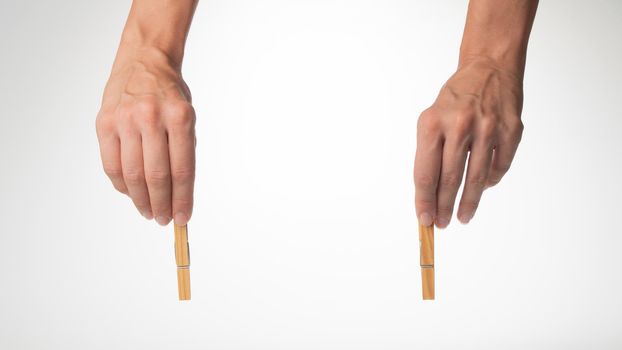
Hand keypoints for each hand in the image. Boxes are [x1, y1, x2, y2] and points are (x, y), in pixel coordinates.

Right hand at [96, 47, 195, 225]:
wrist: (144, 61)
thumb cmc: (170, 94)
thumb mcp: (188, 117)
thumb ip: (183, 152)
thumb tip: (179, 195)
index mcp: (180, 117)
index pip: (182, 170)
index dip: (183, 200)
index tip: (184, 218)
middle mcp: (151, 117)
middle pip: (156, 176)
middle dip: (162, 205)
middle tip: (165, 220)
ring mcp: (125, 119)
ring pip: (132, 174)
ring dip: (141, 200)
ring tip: (150, 212)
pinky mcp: (104, 123)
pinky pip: (111, 165)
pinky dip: (122, 185)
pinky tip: (131, 194)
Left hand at [414, 56, 523, 227]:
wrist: (489, 67)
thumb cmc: (455, 99)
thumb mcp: (431, 119)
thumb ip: (429, 154)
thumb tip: (430, 195)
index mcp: (432, 123)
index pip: (425, 173)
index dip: (424, 200)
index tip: (424, 219)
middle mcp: (459, 125)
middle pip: (449, 179)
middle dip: (444, 207)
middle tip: (442, 223)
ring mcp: (488, 127)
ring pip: (477, 178)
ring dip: (469, 202)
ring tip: (463, 216)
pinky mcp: (512, 130)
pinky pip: (499, 167)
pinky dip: (490, 181)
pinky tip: (482, 188)